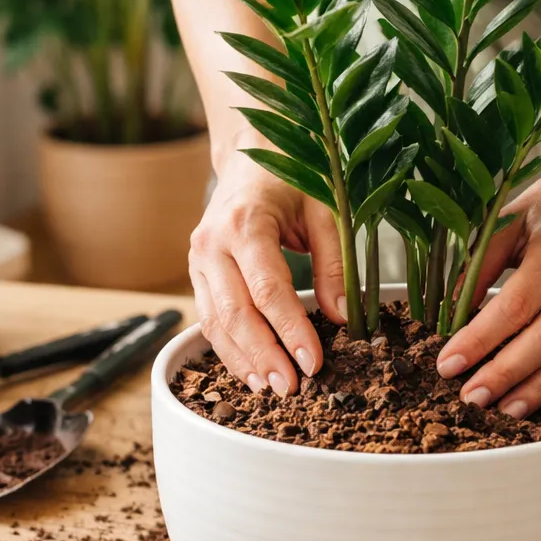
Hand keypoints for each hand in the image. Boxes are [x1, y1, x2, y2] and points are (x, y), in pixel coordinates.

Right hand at [189, 148, 346, 395]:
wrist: (252, 151)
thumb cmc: (293, 175)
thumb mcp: (325, 210)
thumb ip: (334, 263)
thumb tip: (345, 317)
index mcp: (244, 223)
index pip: (267, 290)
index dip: (290, 331)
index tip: (313, 362)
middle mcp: (212, 243)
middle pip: (235, 313)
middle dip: (264, 355)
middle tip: (291, 388)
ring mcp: (197, 259)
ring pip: (214, 322)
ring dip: (242, 360)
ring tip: (270, 389)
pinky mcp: (196, 273)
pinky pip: (208, 318)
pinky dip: (228, 349)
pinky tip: (251, 371)